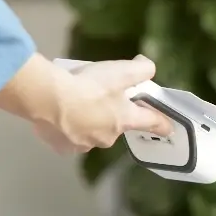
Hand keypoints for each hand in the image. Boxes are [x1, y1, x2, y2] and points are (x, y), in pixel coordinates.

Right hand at [44, 55, 172, 152]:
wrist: (47, 99)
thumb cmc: (89, 86)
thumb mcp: (121, 71)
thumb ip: (142, 69)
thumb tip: (147, 67)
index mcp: (125, 120)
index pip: (152, 123)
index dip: (161, 122)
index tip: (168, 127)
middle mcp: (108, 138)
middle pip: (117, 125)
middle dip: (111, 114)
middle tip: (97, 97)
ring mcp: (85, 145)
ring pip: (92, 132)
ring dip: (87, 121)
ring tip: (74, 104)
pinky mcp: (63, 148)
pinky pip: (69, 138)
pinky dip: (67, 128)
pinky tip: (58, 115)